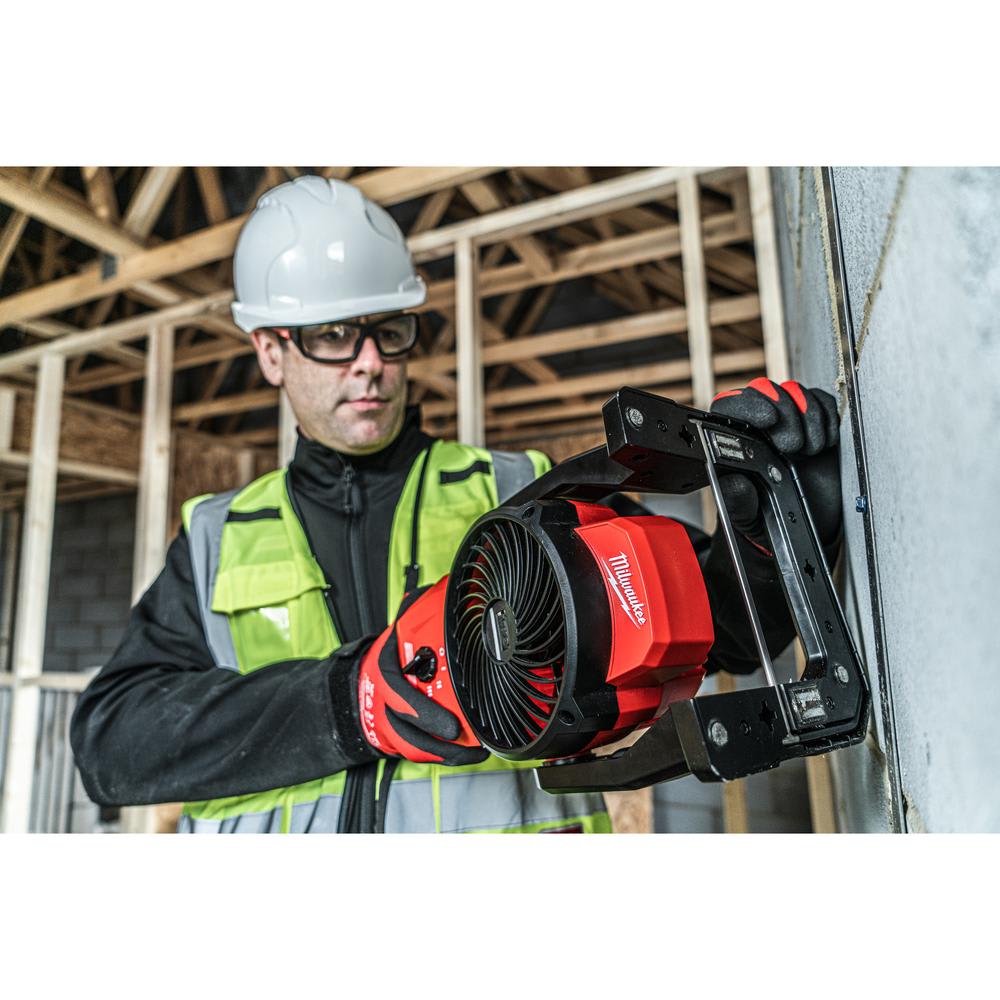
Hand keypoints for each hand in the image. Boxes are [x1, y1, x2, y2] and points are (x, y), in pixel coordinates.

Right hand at [357, 582, 487, 765]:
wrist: (365, 679)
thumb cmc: (393, 651)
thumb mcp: (404, 624)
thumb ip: (422, 607)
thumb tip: (448, 589)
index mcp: (386, 667)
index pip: (399, 692)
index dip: (424, 711)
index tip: (452, 725)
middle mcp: (384, 698)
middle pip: (406, 728)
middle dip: (438, 740)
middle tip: (468, 740)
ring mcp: (390, 720)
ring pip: (413, 745)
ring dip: (444, 754)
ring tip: (475, 753)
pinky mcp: (399, 736)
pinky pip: (417, 752)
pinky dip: (441, 757)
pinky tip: (465, 755)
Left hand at [710, 378, 842, 548]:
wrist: (799, 530)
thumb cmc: (765, 519)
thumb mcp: (746, 517)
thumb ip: (737, 502)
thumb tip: (735, 483)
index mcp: (732, 443)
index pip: (729, 407)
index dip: (746, 406)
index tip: (767, 419)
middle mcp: (758, 428)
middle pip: (763, 392)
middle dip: (783, 412)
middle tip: (792, 445)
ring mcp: (788, 424)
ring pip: (793, 392)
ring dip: (807, 416)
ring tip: (808, 450)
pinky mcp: (816, 426)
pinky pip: (821, 401)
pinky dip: (826, 416)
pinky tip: (823, 443)